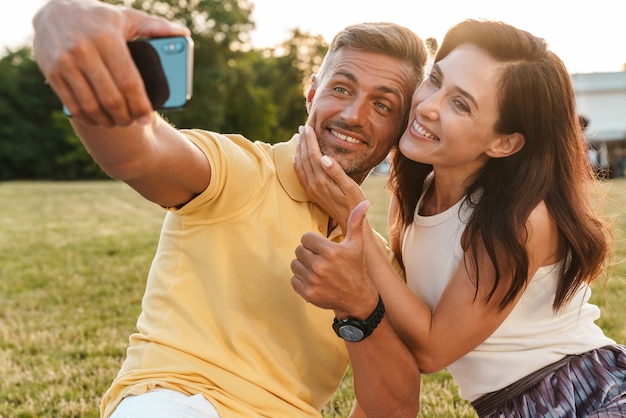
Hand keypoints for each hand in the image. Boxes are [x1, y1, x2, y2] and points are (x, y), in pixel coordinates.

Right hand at [33, 0, 189, 126]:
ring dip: (107, 121)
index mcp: (107, 37)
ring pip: (91, 105)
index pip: (129, 81)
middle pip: (111, 98)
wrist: (54, 9)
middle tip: (134, 121)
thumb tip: (184, 34)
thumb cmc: (100, 17)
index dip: (140, 105)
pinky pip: (72, 105)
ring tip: (118, 121)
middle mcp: (83, 49)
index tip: (147, 117)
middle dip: (126, 116)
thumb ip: (156, 26)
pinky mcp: (51, 72)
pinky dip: (88, 118)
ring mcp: (65, 62)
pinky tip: (98, 119)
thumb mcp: (127, 17)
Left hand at [291, 200, 378, 318]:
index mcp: (330, 251)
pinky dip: (301, 280)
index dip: (314, 242)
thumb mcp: (357, 244)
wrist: (357, 297)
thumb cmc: (355, 267)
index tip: (323, 249)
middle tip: (320, 260)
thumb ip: (356, 222)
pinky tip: (314, 280)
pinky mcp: (308, 293)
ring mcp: (313, 281)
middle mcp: (320, 266)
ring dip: (303, 266)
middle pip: (299, 250)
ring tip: (317, 270)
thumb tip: (364, 202)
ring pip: (295, 264)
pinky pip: (293, 280)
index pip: (306, 238)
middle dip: (308, 253)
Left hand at [294, 124, 366, 230]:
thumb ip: (337, 172)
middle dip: (302, 141)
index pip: (313, 154)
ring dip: (299, 150)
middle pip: (304, 158)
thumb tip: (324, 158)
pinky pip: (300, 175)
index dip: (310, 140)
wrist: (350, 223)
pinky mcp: (311, 193)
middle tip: (302, 127)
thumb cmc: (355, 203)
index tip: (308, 127)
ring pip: (300, 165)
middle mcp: (313, 184)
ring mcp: (311, 189)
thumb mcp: (350, 187)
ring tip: (299, 137)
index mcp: (323, 180)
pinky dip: (296, 164)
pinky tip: (295, 158)